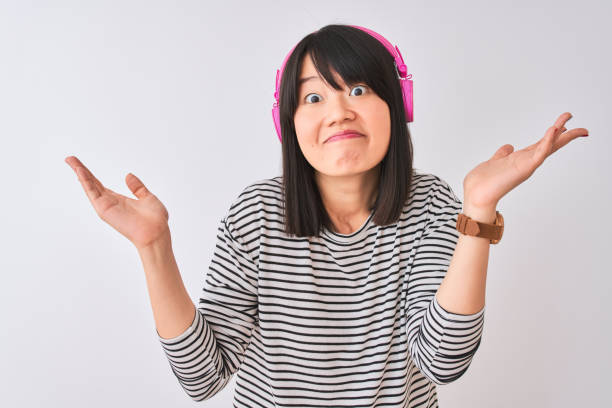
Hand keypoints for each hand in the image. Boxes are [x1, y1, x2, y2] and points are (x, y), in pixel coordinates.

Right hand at [65, 156, 170, 249]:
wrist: (156, 233)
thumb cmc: (155, 220)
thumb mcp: (147, 198)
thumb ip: (137, 187)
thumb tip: (128, 175)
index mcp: (119, 200)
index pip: (99, 185)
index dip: (90, 175)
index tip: (80, 166)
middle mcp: (110, 203)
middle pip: (91, 183)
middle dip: (80, 170)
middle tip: (69, 159)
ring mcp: (106, 206)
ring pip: (89, 186)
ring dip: (80, 173)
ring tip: (70, 160)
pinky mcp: (104, 209)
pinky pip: (93, 192)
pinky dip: (86, 182)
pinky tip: (80, 171)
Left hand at [462, 112, 588, 209]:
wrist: (475, 195)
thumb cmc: (482, 183)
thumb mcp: (494, 162)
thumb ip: (502, 154)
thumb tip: (508, 147)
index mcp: (520, 159)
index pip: (541, 145)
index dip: (553, 134)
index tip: (564, 124)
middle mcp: (526, 162)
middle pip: (550, 146)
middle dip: (566, 135)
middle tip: (583, 129)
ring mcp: (526, 165)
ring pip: (548, 147)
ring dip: (559, 133)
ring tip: (567, 119)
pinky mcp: (524, 168)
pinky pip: (539, 153)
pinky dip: (547, 142)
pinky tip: (553, 130)